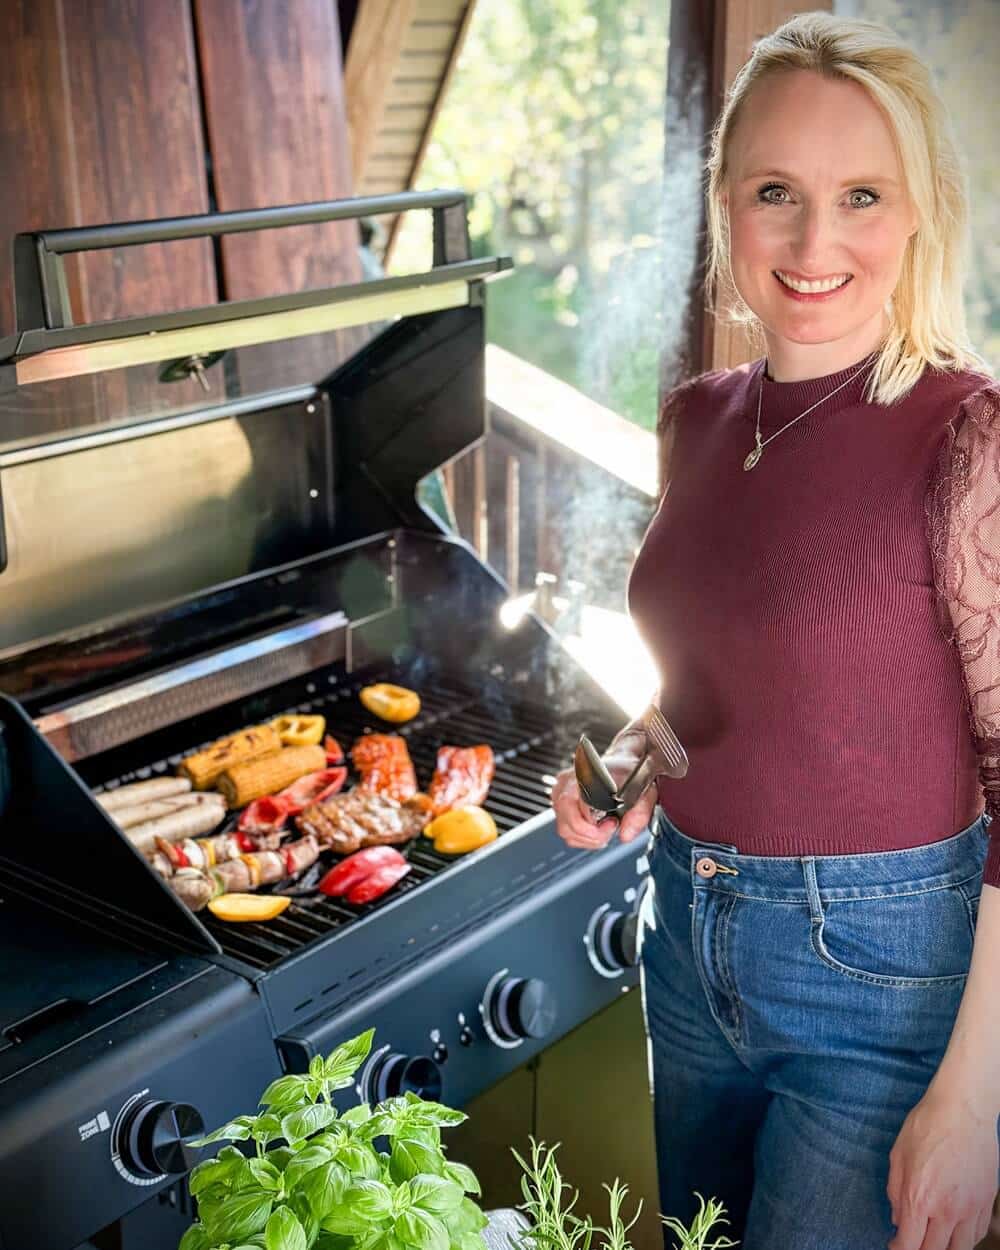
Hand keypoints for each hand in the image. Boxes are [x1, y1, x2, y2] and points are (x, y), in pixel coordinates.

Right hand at [549, 746, 656, 851]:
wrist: (621, 763)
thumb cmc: (629, 774)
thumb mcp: (644, 792)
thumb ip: (639, 814)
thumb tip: (626, 834)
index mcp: (586, 775)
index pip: (578, 807)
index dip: (595, 824)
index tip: (612, 823)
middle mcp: (567, 783)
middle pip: (567, 822)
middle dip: (591, 835)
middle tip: (610, 828)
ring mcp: (560, 793)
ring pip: (565, 829)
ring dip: (587, 837)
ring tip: (604, 828)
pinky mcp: (559, 803)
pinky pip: (565, 830)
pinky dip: (581, 836)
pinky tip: (595, 829)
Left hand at [886, 1082, 997, 1249]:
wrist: (962, 1109)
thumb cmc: (926, 1125)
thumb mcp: (898, 1155)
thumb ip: (895, 1191)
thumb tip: (897, 1218)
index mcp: (920, 1198)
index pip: (909, 1244)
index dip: (898, 1249)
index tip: (894, 1245)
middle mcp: (947, 1210)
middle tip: (912, 1241)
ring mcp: (971, 1208)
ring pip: (960, 1249)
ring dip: (944, 1249)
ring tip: (933, 1239)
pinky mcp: (987, 1201)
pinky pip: (977, 1234)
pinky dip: (965, 1239)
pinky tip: (954, 1231)